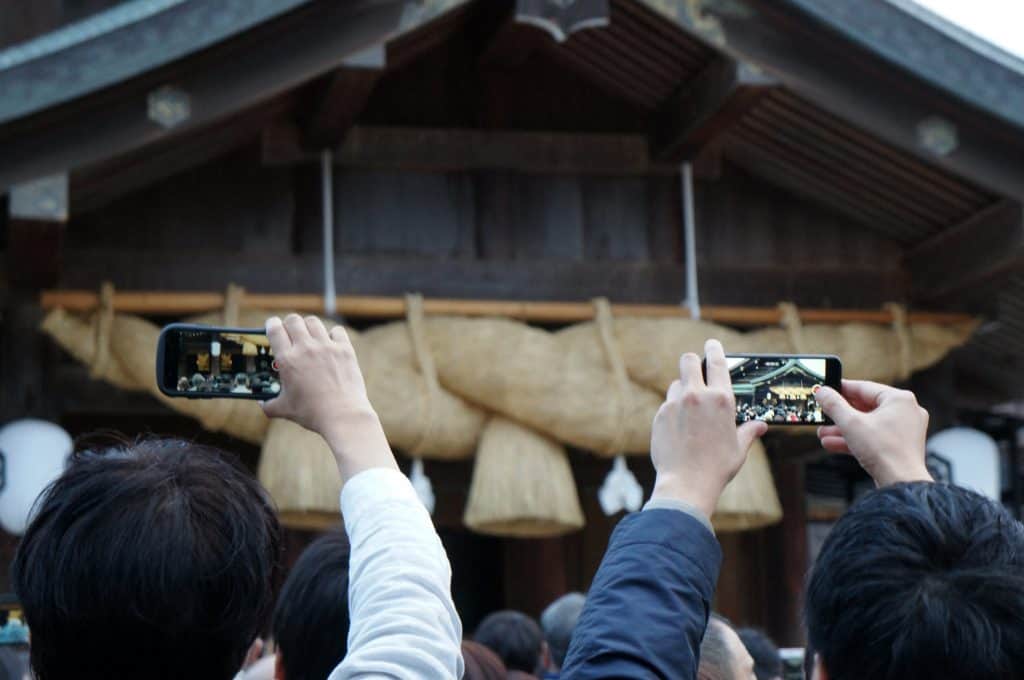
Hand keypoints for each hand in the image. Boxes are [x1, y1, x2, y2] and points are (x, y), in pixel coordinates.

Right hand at [262, 314, 396, 482]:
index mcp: (287, 360)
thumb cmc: (312, 413)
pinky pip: (337, 331)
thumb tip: (262, 403)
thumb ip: (269, 404)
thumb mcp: (284, 409)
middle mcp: (306, 348)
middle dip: (289, 323)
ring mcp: (327, 347)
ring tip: (309, 336)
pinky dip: (332, 334)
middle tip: (290, 332)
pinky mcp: (345, 350)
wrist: (343, 415)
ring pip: (313, 322)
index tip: (272, 326)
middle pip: (293, 320)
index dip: (271, 324)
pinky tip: (330, 343)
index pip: (274, 329)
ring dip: (308, 326)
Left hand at [650, 339, 767, 517]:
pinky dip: (673, 411)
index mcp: (721, 399)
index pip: (717, 362)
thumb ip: (748, 432)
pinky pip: (667, 405)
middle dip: (692, 362)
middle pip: (688, 360)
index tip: (712, 344)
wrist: (686, 483)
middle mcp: (697, 396)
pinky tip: (679, 430)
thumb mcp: (738, 448)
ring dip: (682, 391)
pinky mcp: (660, 415)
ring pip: (676, 384)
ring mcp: (675, 404)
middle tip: (696, 371)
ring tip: (690, 413)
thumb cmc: (717, 467)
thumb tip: (760, 425)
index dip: (714, 349)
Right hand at [815, 379, 931, 486]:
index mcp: (900, 399)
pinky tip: (833, 444)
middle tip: (823, 414)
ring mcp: (904, 430)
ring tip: (824, 433)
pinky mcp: (900, 446)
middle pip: (865, 407)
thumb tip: (822, 391)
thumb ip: (834, 405)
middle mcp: (906, 412)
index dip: (841, 389)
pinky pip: (873, 437)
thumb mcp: (851, 424)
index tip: (826, 390)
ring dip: (843, 429)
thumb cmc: (885, 452)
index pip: (864, 387)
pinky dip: (855, 439)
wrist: (901, 484)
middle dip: (840, 415)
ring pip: (867, 424)